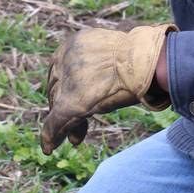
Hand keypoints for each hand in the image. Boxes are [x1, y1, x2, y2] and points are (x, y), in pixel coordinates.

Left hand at [40, 23, 175, 154]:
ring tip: (74, 139)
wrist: (144, 62)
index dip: (68, 88)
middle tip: (76, 126)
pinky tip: (48, 148)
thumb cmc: (140, 57)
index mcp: (73, 44)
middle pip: (58, 89)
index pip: (63, 70)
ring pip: (57, 106)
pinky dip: (51, 136)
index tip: (81, 103)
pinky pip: (55, 122)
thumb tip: (108, 74)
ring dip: (63, 125)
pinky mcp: (70, 102)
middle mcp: (64, 59)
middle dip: (64, 108)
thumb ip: (101, 64)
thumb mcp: (114, 54)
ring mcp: (66, 81)